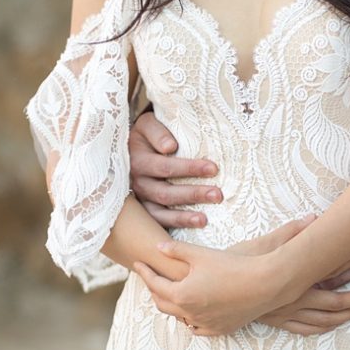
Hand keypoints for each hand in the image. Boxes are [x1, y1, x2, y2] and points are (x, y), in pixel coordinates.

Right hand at [128, 111, 222, 228]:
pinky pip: (159, 222)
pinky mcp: (145, 211)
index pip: (165, 167)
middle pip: (165, 192)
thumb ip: (157, 131)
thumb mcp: (147, 124)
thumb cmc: (147, 135)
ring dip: (184, 216)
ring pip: (161, 212)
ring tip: (205, 219)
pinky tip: (196, 225)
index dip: (189, 168)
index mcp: (138, 161)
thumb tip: (170, 147)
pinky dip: (177, 224)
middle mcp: (138, 182)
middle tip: (217, 195)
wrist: (132, 146)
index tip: (213, 168)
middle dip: (193, 194)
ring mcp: (141, 199)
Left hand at [133, 241, 278, 335]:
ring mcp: (205, 324)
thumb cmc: (232, 266)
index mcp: (181, 294)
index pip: (155, 284)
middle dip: (154, 289)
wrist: (265, 283)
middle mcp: (190, 313)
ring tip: (170, 293)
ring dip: (171, 306)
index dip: (145, 273)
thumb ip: (176, 251)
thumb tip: (157, 247)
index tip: (138, 264)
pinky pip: (198, 329)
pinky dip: (190, 320)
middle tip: (151, 278)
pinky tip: (191, 313)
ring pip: (179, 317)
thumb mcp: (200, 254)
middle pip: (162, 303)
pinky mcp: (220, 329)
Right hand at [230, 216, 349, 334]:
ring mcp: (286, 314)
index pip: (331, 271)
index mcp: (294, 281)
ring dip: (346, 315)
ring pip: (323, 320)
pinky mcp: (276, 320)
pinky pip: (306, 329)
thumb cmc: (235, 265)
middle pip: (335, 303)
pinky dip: (323, 327)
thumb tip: (314, 219)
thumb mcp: (261, 245)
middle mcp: (294, 301)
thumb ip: (290, 233)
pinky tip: (332, 324)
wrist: (211, 290)